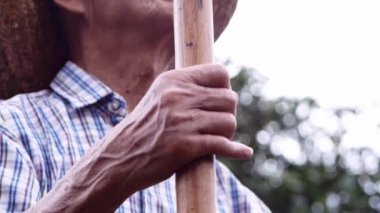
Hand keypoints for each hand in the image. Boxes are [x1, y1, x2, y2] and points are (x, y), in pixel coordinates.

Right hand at [116, 64, 252, 190]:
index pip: (219, 72)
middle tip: (217, 125)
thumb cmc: (144, 128)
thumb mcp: (160, 97)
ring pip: (229, 121)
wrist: (120, 157)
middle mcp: (178, 96)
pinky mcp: (185, 146)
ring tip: (216, 139)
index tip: (218, 103)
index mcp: (173, 80)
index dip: (225, 88)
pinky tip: (243, 152)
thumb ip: (186, 89)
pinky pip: (223, 144)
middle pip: (229, 98)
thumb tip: (222, 89)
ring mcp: (181, 121)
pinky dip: (236, 150)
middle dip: (228, 113)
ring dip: (228, 133)